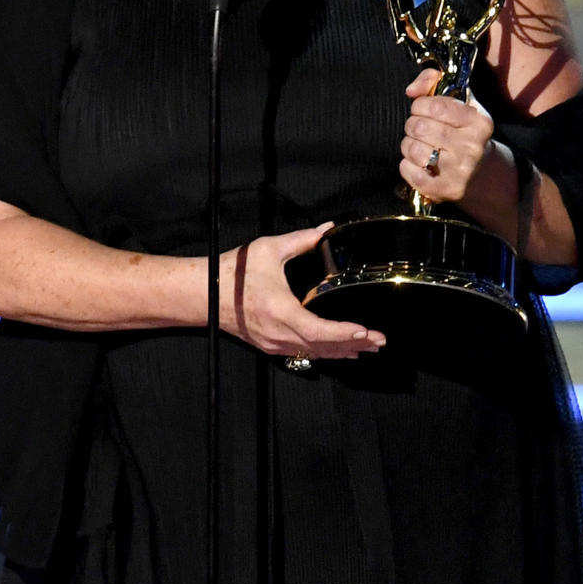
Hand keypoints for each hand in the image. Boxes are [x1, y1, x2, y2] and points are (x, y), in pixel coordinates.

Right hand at [220, 223, 385, 359]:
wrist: (203, 294)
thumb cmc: (233, 272)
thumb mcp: (269, 249)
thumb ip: (301, 239)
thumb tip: (327, 228)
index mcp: (282, 311)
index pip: (321, 331)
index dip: (345, 333)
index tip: (366, 332)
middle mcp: (279, 334)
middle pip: (324, 348)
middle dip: (354, 345)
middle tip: (379, 342)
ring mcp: (274, 344)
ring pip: (315, 354)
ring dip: (342, 352)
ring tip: (367, 348)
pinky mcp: (270, 346)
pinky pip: (303, 354)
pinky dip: (325, 354)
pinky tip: (340, 352)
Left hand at [399, 68, 494, 203]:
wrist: (484, 176)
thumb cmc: (465, 133)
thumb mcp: (461, 102)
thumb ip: (433, 81)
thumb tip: (411, 90)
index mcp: (478, 122)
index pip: (436, 106)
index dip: (420, 105)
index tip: (422, 110)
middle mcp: (471, 147)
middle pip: (420, 127)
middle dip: (412, 125)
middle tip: (419, 129)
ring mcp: (459, 171)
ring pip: (412, 148)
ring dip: (408, 145)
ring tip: (419, 145)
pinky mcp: (444, 190)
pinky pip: (409, 171)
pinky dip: (406, 165)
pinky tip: (418, 163)